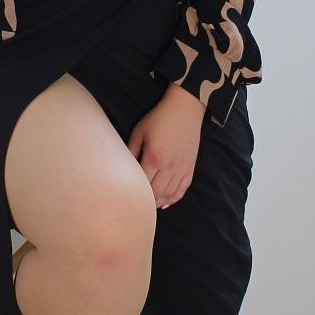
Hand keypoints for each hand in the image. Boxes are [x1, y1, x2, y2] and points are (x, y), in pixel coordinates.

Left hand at [128, 85, 204, 208]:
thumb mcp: (140, 131)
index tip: (127, 197)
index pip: (144, 183)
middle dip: (148, 201)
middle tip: (138, 205)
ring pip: (171, 194)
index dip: (136, 192)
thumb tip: (123, 167)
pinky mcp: (191, 166)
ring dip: (160, 202)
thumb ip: (131, 150)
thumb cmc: (159, 118)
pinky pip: (184, 188)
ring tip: (150, 205)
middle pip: (158, 193)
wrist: (185, 108)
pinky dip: (175, 198)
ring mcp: (182, 167)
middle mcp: (170, 165)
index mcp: (155, 157)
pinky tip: (166, 202)